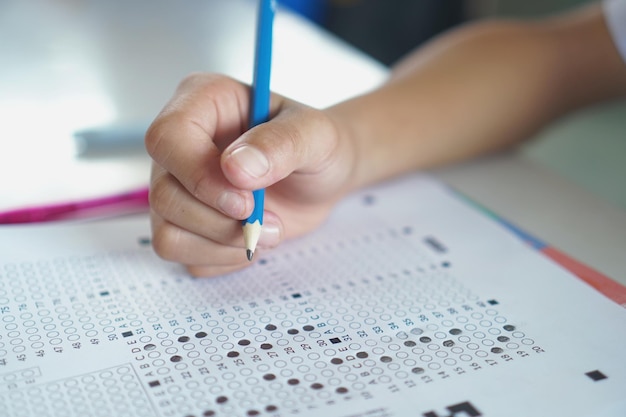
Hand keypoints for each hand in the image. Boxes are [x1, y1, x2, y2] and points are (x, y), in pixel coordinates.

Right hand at [145, 73, 356, 276]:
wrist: (322, 179)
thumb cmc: (318, 146)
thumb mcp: (316, 136)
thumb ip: (281, 143)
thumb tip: (235, 168)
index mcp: (202, 102)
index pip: (167, 138)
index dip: (199, 176)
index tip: (245, 201)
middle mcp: (180, 144)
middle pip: (163, 194)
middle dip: (220, 221)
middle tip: (271, 221)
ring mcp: (177, 185)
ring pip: (167, 233)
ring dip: (223, 244)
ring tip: (269, 231)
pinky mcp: (184, 222)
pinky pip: (184, 255)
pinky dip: (223, 258)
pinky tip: (253, 239)